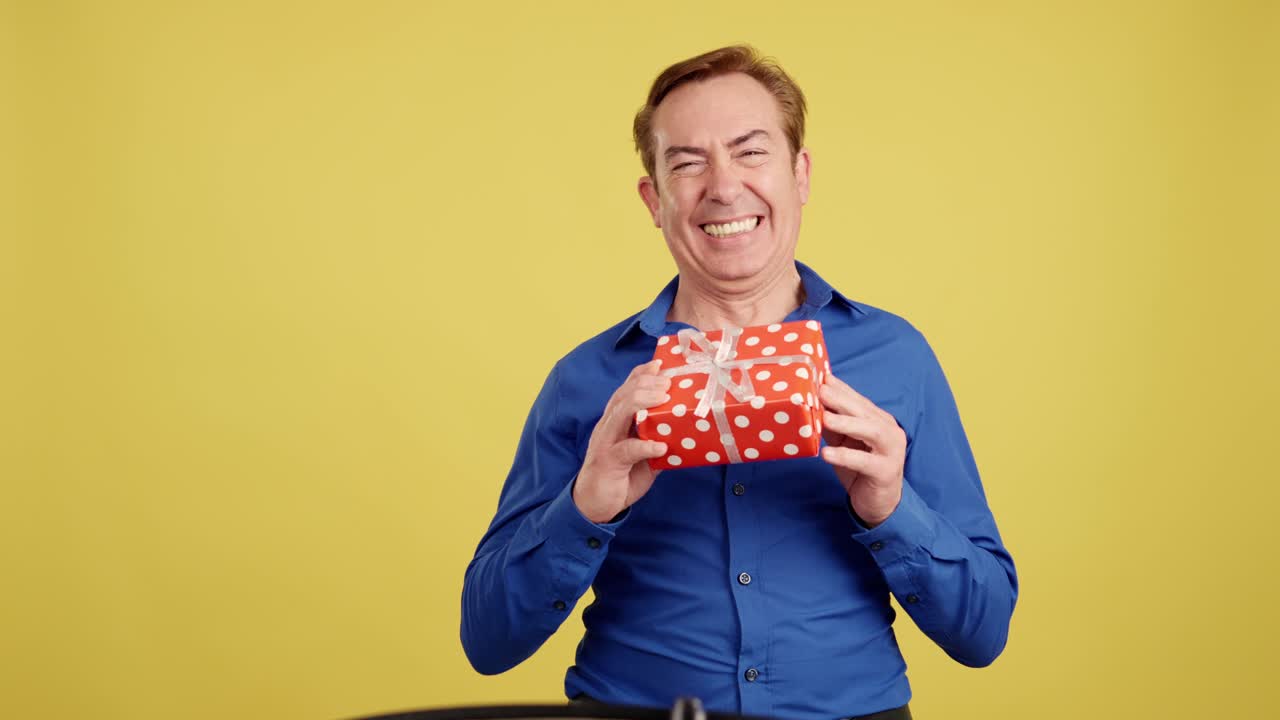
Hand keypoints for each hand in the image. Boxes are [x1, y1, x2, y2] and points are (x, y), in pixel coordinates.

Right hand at [573, 359, 670, 523]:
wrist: (594, 505)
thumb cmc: (619, 476)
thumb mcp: (642, 455)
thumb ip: (656, 440)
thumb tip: (683, 433)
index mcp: (615, 421)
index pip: (625, 389)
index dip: (641, 374)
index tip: (660, 364)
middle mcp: (608, 426)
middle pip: (624, 395)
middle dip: (646, 384)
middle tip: (668, 383)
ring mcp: (606, 442)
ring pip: (620, 413)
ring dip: (643, 403)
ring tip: (665, 400)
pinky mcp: (608, 462)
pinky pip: (627, 450)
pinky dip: (645, 446)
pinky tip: (661, 447)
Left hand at [819, 373, 905, 527]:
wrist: (881, 504)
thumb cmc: (861, 469)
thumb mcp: (844, 443)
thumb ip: (832, 425)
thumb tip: (812, 405)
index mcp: (879, 421)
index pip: (858, 400)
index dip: (841, 389)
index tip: (821, 376)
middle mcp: (889, 432)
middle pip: (865, 412)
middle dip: (842, 400)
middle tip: (820, 391)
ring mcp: (891, 452)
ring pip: (871, 432)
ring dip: (846, 423)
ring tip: (824, 418)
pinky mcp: (886, 472)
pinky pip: (865, 462)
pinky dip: (845, 456)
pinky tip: (826, 454)